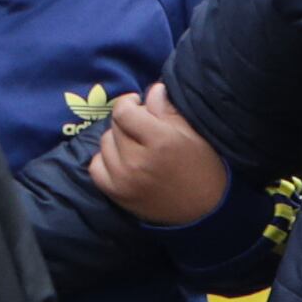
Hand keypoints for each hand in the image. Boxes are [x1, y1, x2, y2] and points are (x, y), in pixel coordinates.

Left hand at [85, 83, 230, 226]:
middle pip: (114, 126)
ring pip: (104, 144)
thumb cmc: (204, 168)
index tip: (138, 105)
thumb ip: (169, 111)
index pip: (124, 111)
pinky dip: (106, 160)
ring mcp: (124, 178)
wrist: (205, 211)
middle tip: (143, 129)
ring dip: (117, 141)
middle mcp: (138, 159)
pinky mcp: (116, 193)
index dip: (129, 103)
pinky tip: (122, 161)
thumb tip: (152, 90)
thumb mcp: (194, 135)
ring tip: (135, 147)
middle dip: (127, 123)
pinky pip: (96, 166)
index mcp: (161, 141)